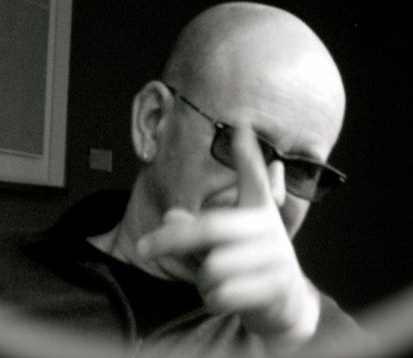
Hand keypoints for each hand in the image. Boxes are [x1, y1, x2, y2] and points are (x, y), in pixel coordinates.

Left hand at [138, 125, 319, 349]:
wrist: (285, 301)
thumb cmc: (248, 261)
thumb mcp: (228, 239)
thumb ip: (197, 226)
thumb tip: (170, 217)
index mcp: (259, 209)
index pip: (254, 178)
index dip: (247, 154)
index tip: (241, 126)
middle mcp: (269, 228)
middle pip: (209, 228)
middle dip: (171, 240)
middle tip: (143, 246)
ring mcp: (275, 258)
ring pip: (212, 268)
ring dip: (202, 278)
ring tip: (214, 277)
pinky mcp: (274, 288)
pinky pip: (220, 294)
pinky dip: (211, 298)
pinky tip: (224, 295)